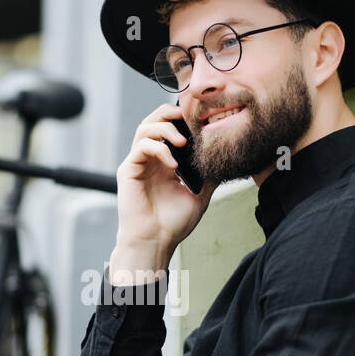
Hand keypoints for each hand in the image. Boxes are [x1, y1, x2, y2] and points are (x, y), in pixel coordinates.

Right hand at [114, 101, 217, 261]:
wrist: (155, 242)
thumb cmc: (173, 224)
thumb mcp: (199, 196)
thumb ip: (209, 177)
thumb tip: (226, 162)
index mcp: (164, 163)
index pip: (169, 128)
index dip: (182, 120)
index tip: (201, 121)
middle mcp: (150, 159)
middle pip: (154, 120)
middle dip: (170, 113)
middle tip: (188, 117)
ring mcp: (138, 163)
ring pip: (145, 128)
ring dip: (165, 128)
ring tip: (183, 140)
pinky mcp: (128, 170)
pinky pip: (141, 147)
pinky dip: (158, 148)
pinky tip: (173, 164)